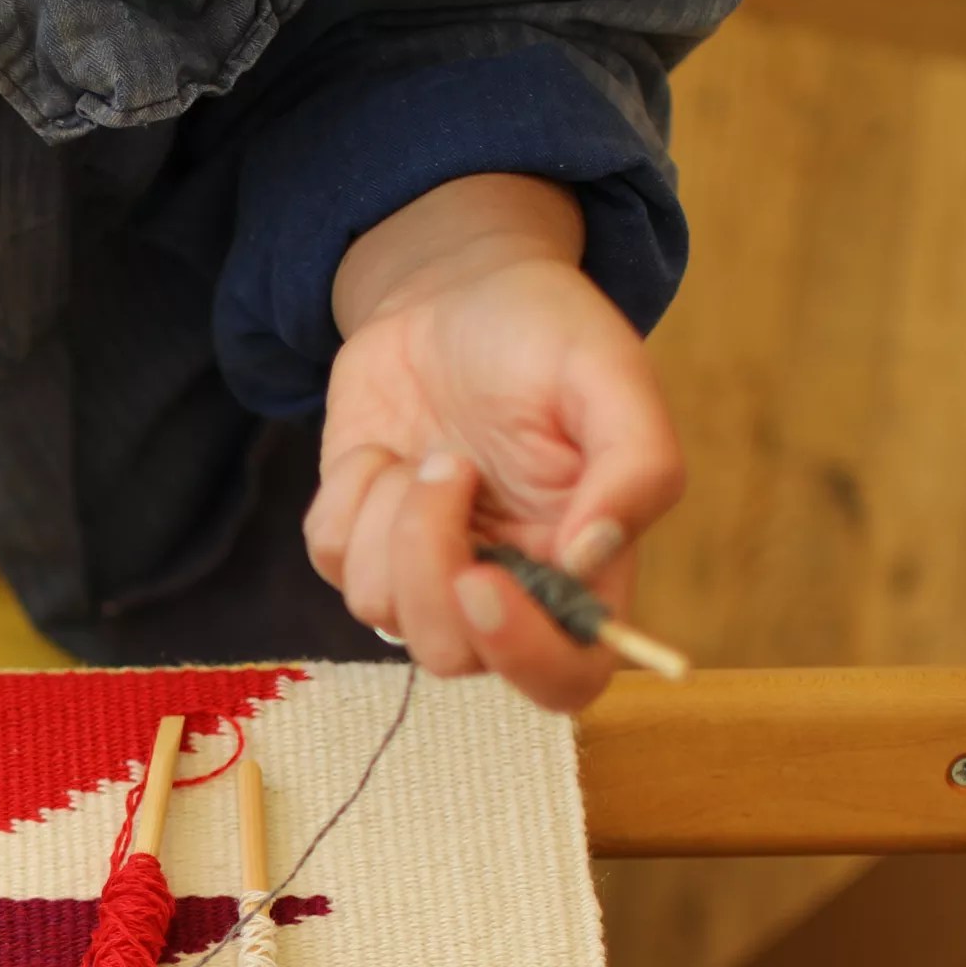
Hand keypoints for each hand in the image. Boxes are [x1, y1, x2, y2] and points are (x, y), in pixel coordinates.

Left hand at [306, 174, 685, 711]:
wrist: (452, 289)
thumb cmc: (544, 331)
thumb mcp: (609, 372)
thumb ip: (636, 465)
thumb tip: (591, 559)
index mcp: (583, 568)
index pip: (568, 677)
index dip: (524, 657)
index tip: (480, 583)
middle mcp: (504, 587)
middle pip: (453, 655)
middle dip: (429, 567)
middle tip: (448, 466)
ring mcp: (423, 572)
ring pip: (379, 611)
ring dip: (390, 518)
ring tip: (431, 450)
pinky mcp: (358, 544)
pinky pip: (330, 559)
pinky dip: (347, 496)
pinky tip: (385, 451)